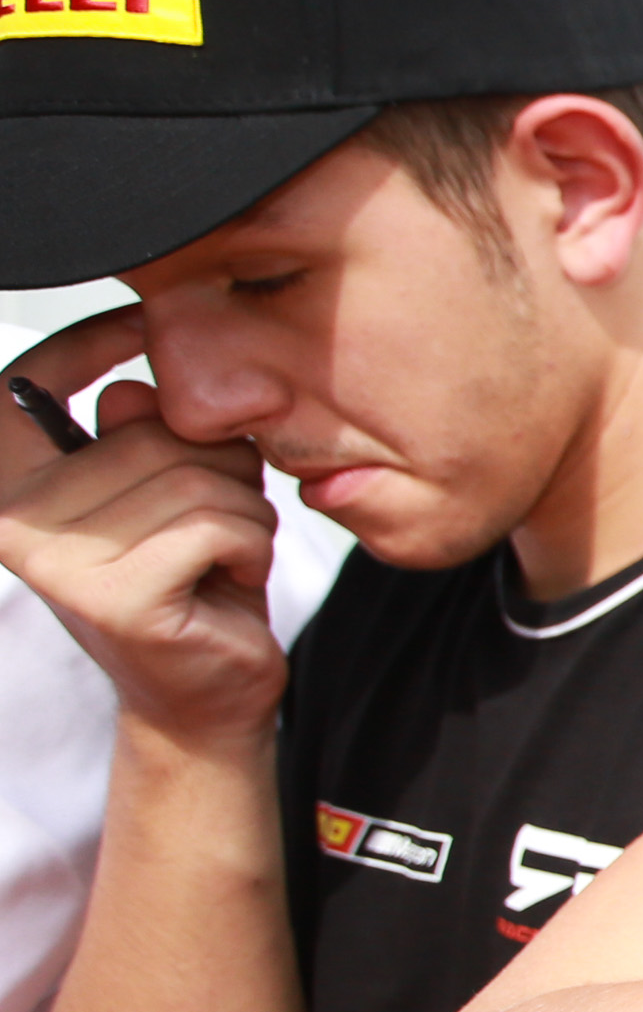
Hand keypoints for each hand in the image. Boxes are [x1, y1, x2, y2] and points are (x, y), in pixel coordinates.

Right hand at [0, 309, 285, 744]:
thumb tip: (131, 386)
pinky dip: (250, 545)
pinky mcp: (116, 596)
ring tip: (221, 553)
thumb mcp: (166, 489)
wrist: (207, 694)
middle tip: (215, 521)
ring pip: (196, 474)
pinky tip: (228, 579)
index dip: (83, 339)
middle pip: (148, 427)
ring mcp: (57, 561)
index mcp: (8, 485)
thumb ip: (144, 432)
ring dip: (241, 510)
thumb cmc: (190, 578)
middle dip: (215, 462)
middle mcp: (13, 519)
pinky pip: (220, 522)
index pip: (20, 381)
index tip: (141, 317)